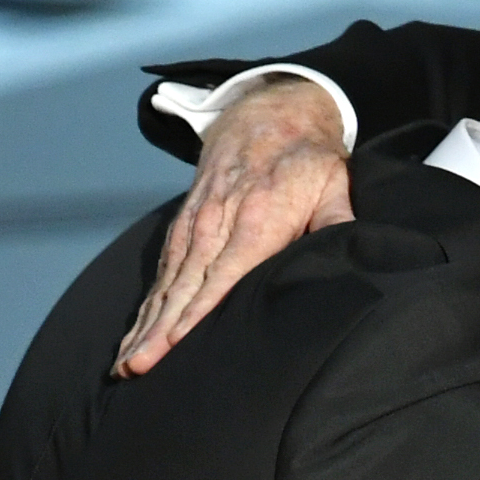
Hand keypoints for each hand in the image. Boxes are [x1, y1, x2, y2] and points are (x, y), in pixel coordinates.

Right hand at [115, 76, 352, 375]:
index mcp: (257, 219)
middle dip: (159, 331)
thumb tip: (353, 252)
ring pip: (167, 284)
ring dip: (145, 326)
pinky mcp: (183, 225)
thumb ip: (339, 221)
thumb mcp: (334, 183)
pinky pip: (163, 272)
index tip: (177, 341)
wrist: (266, 112)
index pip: (225, 274)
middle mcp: (218, 223)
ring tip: (126, 364)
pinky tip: (135, 336)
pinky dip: (147, 306)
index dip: (200, 310)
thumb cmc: (307, 158)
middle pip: (185, 287)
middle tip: (137, 367)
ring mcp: (196, 224)